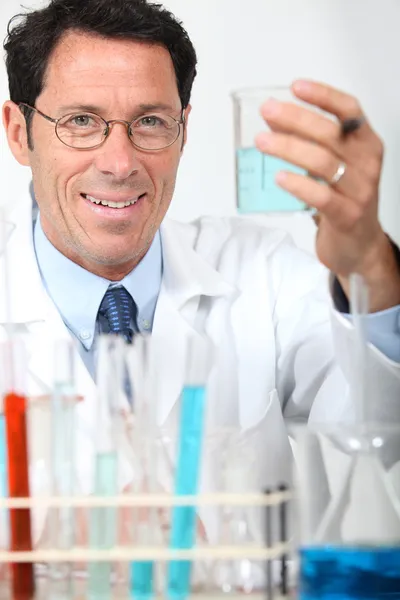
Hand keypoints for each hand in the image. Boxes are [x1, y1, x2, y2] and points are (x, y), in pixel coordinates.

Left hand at [255, 80, 399, 311]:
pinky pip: (320, 196)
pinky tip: (279, 177)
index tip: (296, 86)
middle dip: (295, 119)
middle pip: (330, 133)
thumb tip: (274, 118)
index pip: (350, 110)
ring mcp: (359, 190)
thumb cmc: (344, 199)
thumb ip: (307, 141)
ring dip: (289, 148)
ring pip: (322, 162)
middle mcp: (367, 163)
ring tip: (262, 142)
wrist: (359, 244)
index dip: (323, 96)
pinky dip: (298, 184)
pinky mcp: (347, 215)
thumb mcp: (330, 166)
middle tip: (267, 112)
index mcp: (366, 144)